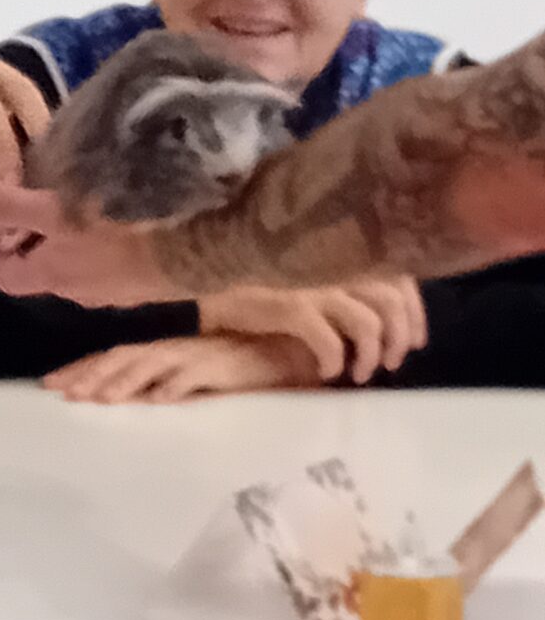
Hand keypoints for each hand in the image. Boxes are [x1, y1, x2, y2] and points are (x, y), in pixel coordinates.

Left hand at [0, 176, 176, 304]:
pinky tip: (129, 211)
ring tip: (88, 197)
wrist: (210, 242)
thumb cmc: (126, 226)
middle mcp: (81, 293)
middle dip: (37, 235)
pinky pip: (118, 262)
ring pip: (81, 264)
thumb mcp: (54, 210)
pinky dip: (112, 240)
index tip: (8, 209)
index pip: (4, 273)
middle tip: (47, 194)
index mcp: (52, 277)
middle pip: (42, 267)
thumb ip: (3, 203)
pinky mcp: (151, 281)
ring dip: (77, 237)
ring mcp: (118, 291)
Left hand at [44, 333, 316, 404]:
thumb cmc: (231, 371)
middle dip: (90, 373)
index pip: (112, 358)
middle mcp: (171, 350)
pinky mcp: (221, 367)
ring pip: (151, 365)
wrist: (282, 356)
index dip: (81, 369)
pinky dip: (176, 386)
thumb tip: (125, 405)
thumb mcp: (185, 381)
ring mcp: (194, 356)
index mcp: (160, 353)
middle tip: (61, 392)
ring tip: (100, 398)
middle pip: (122, 358)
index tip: (49, 385)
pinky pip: (195, 376)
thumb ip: (157, 388)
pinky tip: (159, 400)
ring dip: (125, 380)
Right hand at [197, 278, 426, 382]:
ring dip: (372, 354)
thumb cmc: (256, 267)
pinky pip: (330, 343)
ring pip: (369, 324)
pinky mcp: (292, 306)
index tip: (415, 338)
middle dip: (401, 337)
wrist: (203, 267)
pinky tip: (328, 372)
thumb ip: (340, 272)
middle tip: (393, 362)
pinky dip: (336, 361)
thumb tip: (379, 311)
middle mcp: (336, 261)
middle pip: (393, 301)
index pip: (402, 276)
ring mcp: (315, 283)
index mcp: (345, 247)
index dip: (415, 311)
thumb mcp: (308, 264)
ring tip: (362, 372)